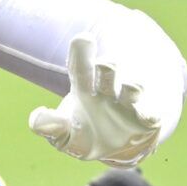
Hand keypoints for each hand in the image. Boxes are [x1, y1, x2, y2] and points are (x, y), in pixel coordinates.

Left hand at [30, 35, 169, 166]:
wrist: (115, 147)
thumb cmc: (86, 134)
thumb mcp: (64, 134)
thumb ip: (50, 126)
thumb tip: (37, 119)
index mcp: (86, 88)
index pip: (81, 68)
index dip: (81, 53)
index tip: (85, 38)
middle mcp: (108, 91)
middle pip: (109, 71)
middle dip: (108, 67)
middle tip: (105, 65)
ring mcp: (128, 105)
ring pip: (133, 89)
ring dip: (132, 87)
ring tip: (132, 87)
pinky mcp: (146, 121)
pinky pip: (149, 114)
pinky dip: (149, 114)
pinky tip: (147, 115)